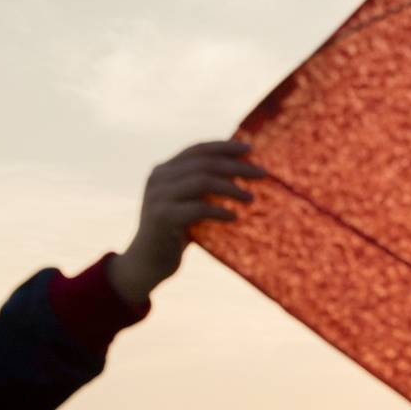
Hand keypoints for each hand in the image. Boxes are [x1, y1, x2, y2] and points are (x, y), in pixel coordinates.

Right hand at [108, 140, 265, 306]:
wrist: (148, 263)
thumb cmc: (176, 232)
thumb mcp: (188, 203)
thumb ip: (204, 187)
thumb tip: (243, 173)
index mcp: (164, 170)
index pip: (197, 149)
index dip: (224, 147)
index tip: (250, 148)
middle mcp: (158, 178)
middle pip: (204, 163)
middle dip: (236, 166)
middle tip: (262, 173)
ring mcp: (158, 197)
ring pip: (202, 181)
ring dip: (231, 188)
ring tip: (250, 198)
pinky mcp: (162, 217)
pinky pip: (197, 208)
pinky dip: (219, 211)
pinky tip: (234, 217)